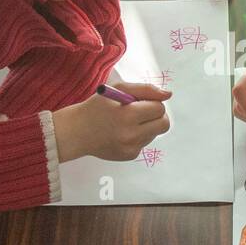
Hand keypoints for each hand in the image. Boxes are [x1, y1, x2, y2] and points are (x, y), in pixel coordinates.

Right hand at [52, 82, 171, 161]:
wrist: (77, 132)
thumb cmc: (97, 107)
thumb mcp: (118, 88)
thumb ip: (145, 89)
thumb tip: (168, 94)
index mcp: (128, 115)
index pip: (159, 108)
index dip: (153, 102)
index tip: (143, 101)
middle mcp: (131, 134)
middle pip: (164, 124)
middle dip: (158, 115)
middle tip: (144, 111)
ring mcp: (131, 147)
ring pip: (155, 133)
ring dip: (148, 125)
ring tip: (128, 121)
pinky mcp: (130, 155)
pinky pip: (145, 142)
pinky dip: (139, 135)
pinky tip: (123, 132)